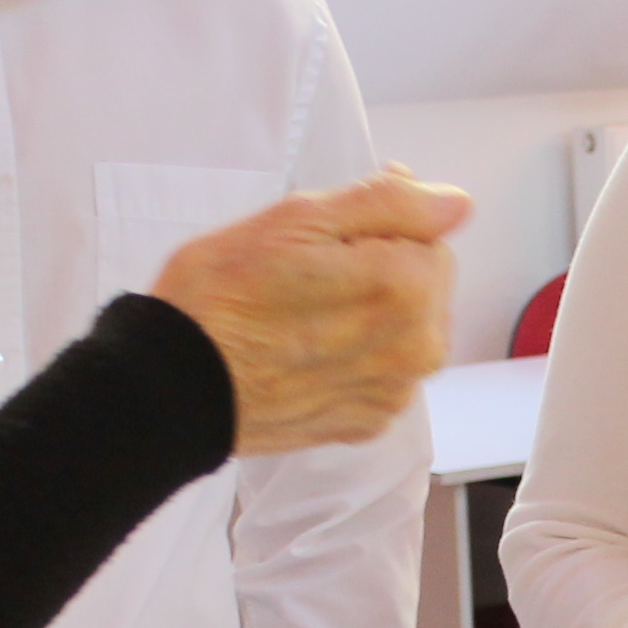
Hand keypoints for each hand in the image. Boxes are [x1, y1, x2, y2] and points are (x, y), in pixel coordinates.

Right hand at [152, 169, 468, 453]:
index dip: (377, 230)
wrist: (172, 387)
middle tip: (306, 276)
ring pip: (404, 330)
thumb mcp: (298, 219)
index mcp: (408, 288)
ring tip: (301, 316)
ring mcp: (393, 392)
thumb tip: (455, 204)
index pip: (428, 235)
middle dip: (380, 271)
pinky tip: (305, 353)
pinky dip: (355, 359)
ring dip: (369, 316)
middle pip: (423, 284)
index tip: (325, 243)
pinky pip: (381, 373)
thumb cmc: (223, 296)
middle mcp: (417, 348)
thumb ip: (389, 204)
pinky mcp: (366, 423)